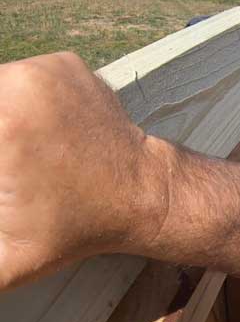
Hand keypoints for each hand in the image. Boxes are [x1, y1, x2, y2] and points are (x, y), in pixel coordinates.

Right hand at [0, 52, 166, 288]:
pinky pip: (16, 77)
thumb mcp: (7, 259)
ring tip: (17, 154)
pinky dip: (12, 99)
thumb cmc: (75, 228)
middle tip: (9, 168)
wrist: (144, 193)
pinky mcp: (64, 63)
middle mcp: (20, 82)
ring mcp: (45, 67)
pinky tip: (31, 131)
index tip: (2, 178)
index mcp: (2, 122)